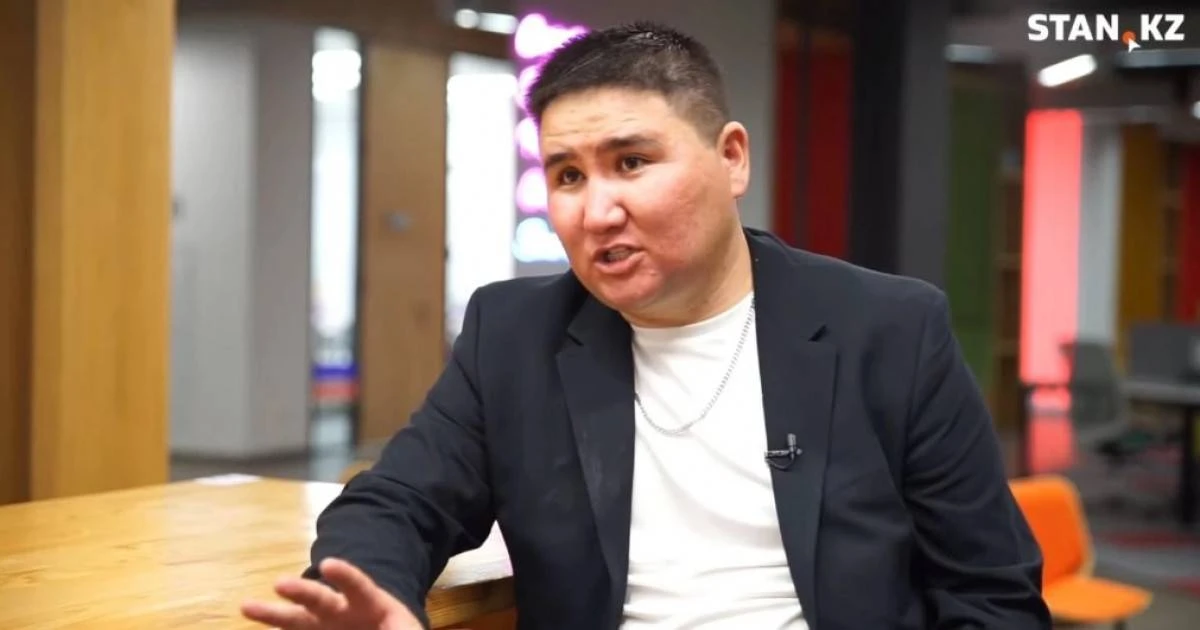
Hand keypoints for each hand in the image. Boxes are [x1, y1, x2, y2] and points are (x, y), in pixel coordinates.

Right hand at [241, 558, 421, 629]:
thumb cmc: (396, 629)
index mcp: (369, 602)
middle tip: (280, 583)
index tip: (327, 564)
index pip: (357, 585)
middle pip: (320, 599)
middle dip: (301, 591)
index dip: (344, 575)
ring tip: (246, 606)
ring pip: (295, 619)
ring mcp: (322, 626)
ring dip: (272, 614)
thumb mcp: (406, 629)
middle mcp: (340, 611)